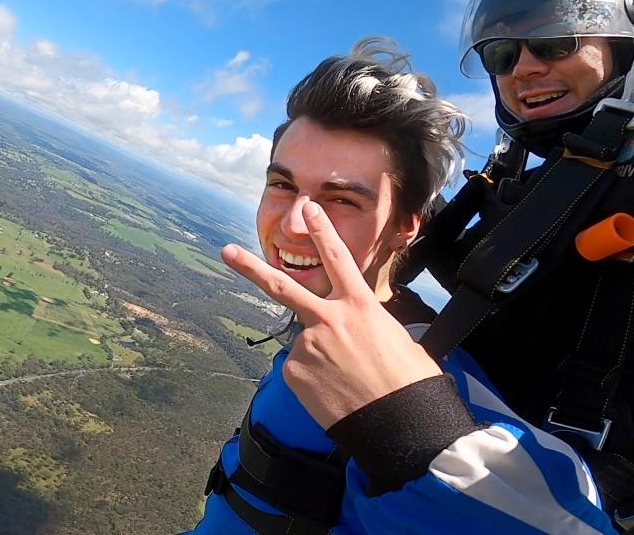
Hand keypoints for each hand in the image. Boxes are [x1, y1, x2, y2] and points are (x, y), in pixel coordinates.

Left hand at [222, 200, 440, 427]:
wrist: (398, 424)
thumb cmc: (408, 382)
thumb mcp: (395, 338)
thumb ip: (366, 325)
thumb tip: (353, 331)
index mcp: (361, 306)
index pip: (337, 258)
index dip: (323, 231)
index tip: (309, 208)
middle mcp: (329, 320)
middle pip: (283, 286)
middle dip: (250, 268)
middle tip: (225, 252)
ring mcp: (308, 346)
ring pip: (304, 344)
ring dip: (320, 360)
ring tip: (347, 382)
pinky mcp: (294, 373)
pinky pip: (299, 371)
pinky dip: (313, 381)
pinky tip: (334, 394)